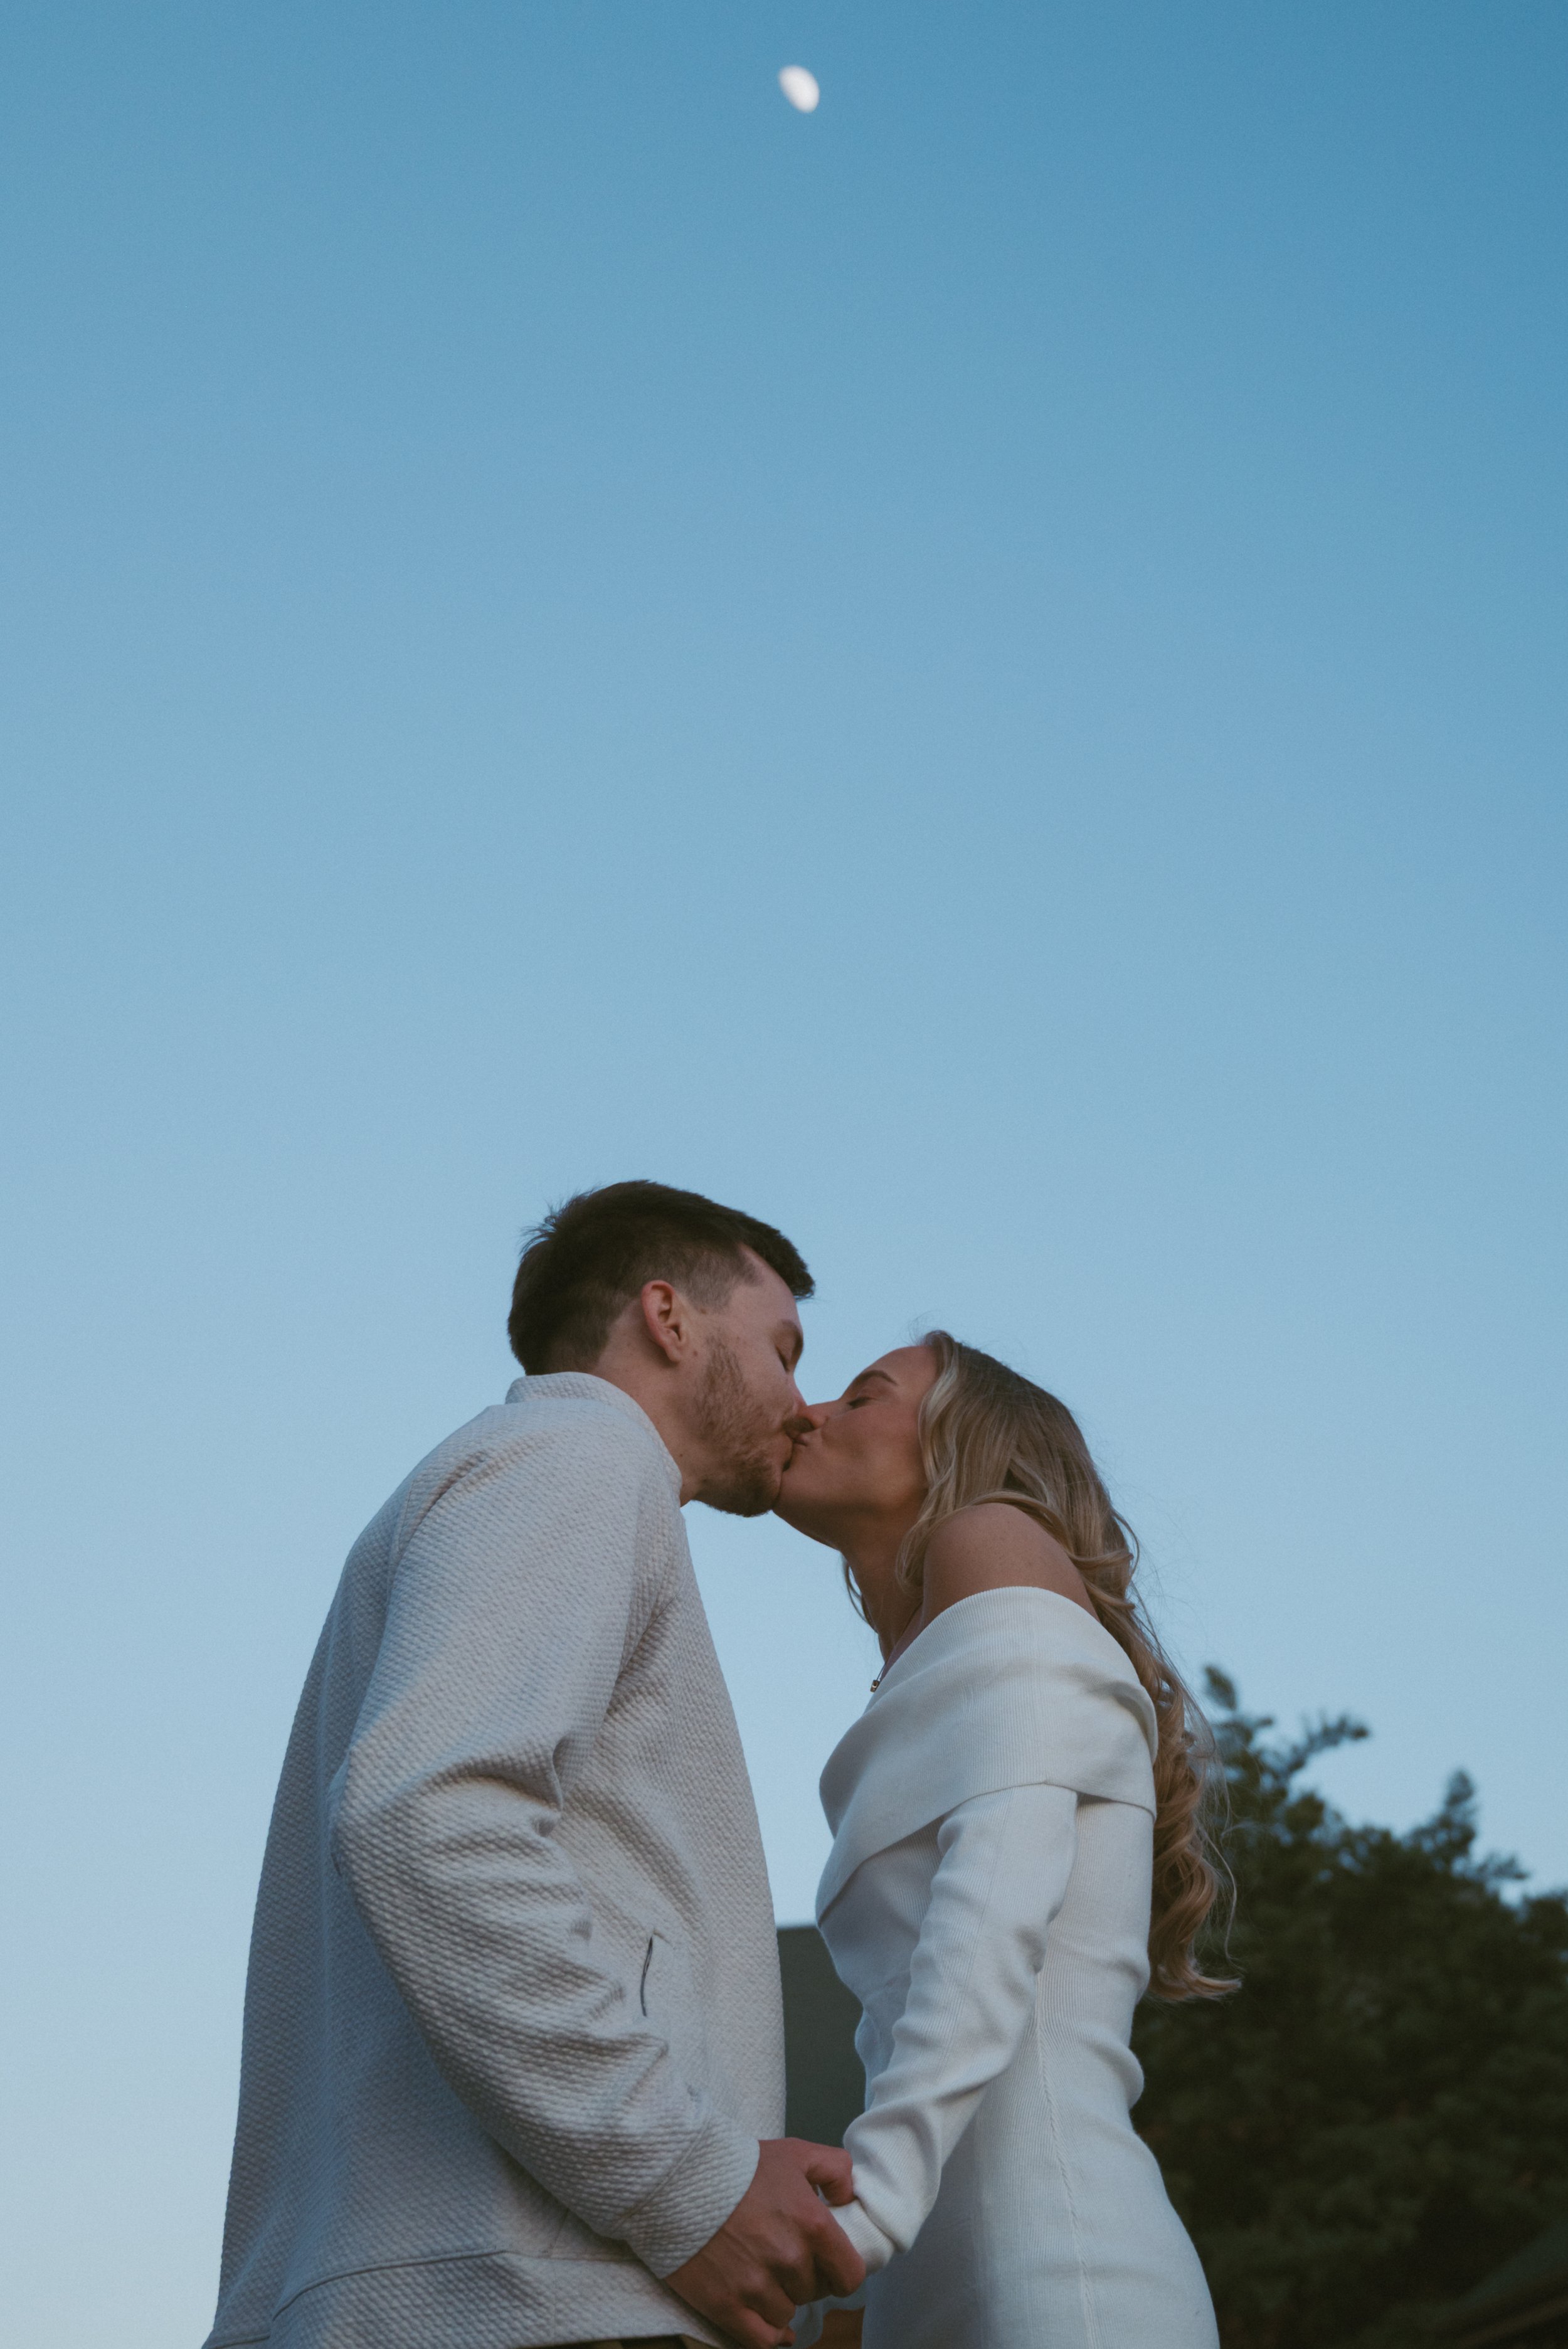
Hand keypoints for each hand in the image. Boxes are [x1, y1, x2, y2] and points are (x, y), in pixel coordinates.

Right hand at [667, 2136, 865, 2348]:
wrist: (676, 2176)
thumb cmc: (737, 2163)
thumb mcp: (794, 2152)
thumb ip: (835, 2169)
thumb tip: (849, 2198)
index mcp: (812, 2224)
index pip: (849, 2275)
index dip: (842, 2272)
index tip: (829, 2264)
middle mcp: (789, 2259)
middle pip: (813, 2292)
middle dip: (804, 2278)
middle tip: (785, 2258)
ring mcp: (756, 2286)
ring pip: (786, 2313)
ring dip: (780, 2299)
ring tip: (764, 2275)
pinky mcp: (726, 2305)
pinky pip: (762, 2340)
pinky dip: (770, 2335)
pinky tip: (772, 2326)